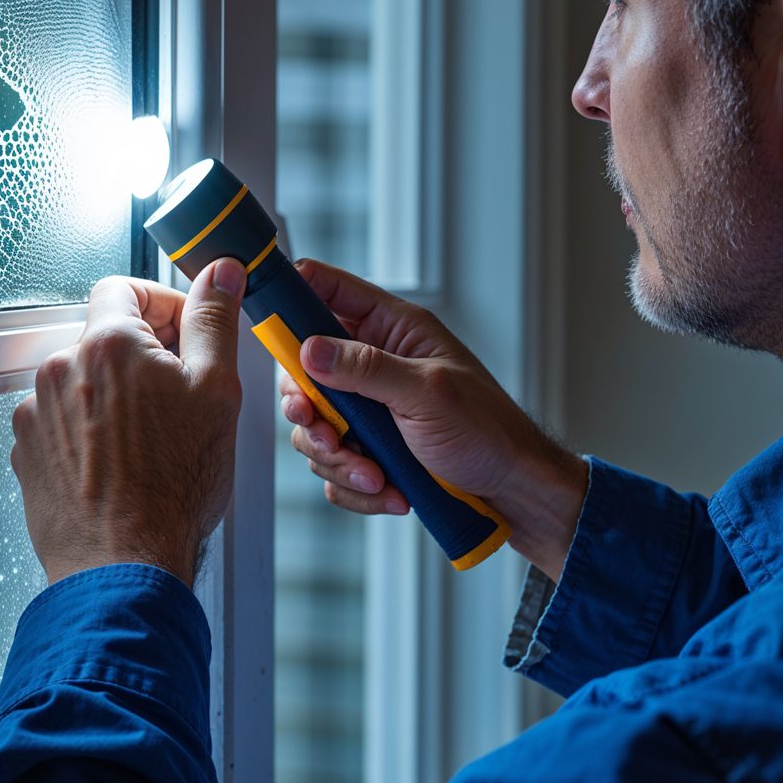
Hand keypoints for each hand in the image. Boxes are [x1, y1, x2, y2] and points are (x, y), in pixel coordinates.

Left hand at [11, 258, 245, 587]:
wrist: (123, 568)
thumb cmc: (174, 488)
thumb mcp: (217, 392)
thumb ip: (214, 321)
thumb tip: (220, 274)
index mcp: (106, 345)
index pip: (124, 288)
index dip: (162, 305)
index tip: (184, 333)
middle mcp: (59, 370)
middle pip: (104, 338)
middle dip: (143, 357)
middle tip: (181, 398)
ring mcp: (36, 414)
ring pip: (84, 383)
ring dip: (116, 397)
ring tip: (152, 443)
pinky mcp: (26, 452)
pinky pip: (62, 423)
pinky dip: (90, 433)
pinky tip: (122, 466)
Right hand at [280, 260, 586, 582]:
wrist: (512, 491)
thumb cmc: (488, 430)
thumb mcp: (427, 393)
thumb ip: (365, 368)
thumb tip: (309, 348)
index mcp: (393, 329)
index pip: (328, 290)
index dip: (293, 297)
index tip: (269, 326)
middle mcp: (375, 364)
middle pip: (304, 371)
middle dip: (311, 412)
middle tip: (326, 432)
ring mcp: (368, 409)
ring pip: (314, 426)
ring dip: (338, 459)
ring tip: (377, 475)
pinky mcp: (368, 448)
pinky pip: (333, 466)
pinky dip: (355, 486)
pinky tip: (390, 493)